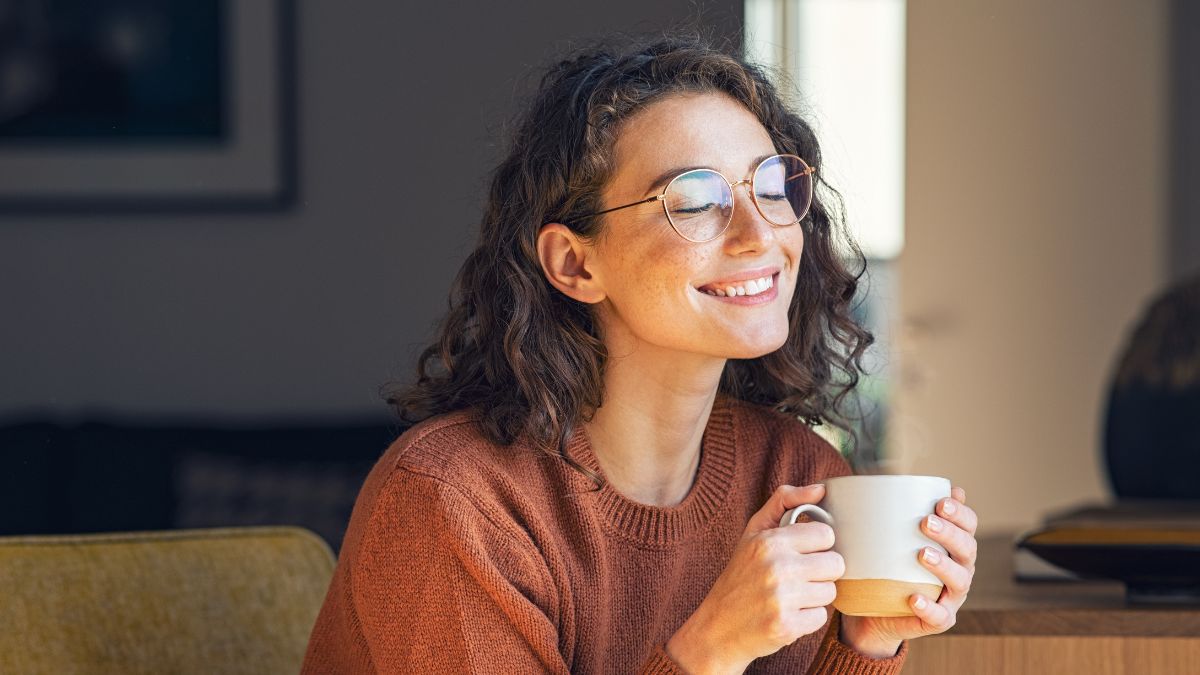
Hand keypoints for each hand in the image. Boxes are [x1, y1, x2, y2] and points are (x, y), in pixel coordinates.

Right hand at [666, 484, 843, 673]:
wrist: (717, 627)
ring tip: (791, 596)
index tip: (802, 553)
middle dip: (821, 572)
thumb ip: (785, 502)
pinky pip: (821, 617)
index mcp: (770, 541)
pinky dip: (807, 618)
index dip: (817, 545)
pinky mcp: (787, 626)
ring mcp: (782, 599)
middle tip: (798, 577)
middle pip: (835, 564)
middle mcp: (776, 567)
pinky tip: (787, 614)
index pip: (826, 535)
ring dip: (815, 596)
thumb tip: (821, 488)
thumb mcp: (753, 532)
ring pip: (831, 592)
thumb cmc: (740, 575)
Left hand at [839, 486, 978, 656]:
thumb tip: (863, 483)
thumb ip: (886, 513)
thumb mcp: (884, 537)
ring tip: (922, 554)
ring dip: (943, 566)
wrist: (873, 612)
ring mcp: (951, 596)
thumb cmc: (883, 565)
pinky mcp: (938, 620)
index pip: (968, 524)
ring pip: (960, 581)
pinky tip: (915, 598)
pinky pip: (940, 616)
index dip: (960, 513)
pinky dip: (930, 607)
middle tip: (926, 522)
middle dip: (950, 533)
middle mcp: (959, 569)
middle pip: (967, 549)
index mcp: (952, 545)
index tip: (941, 501)